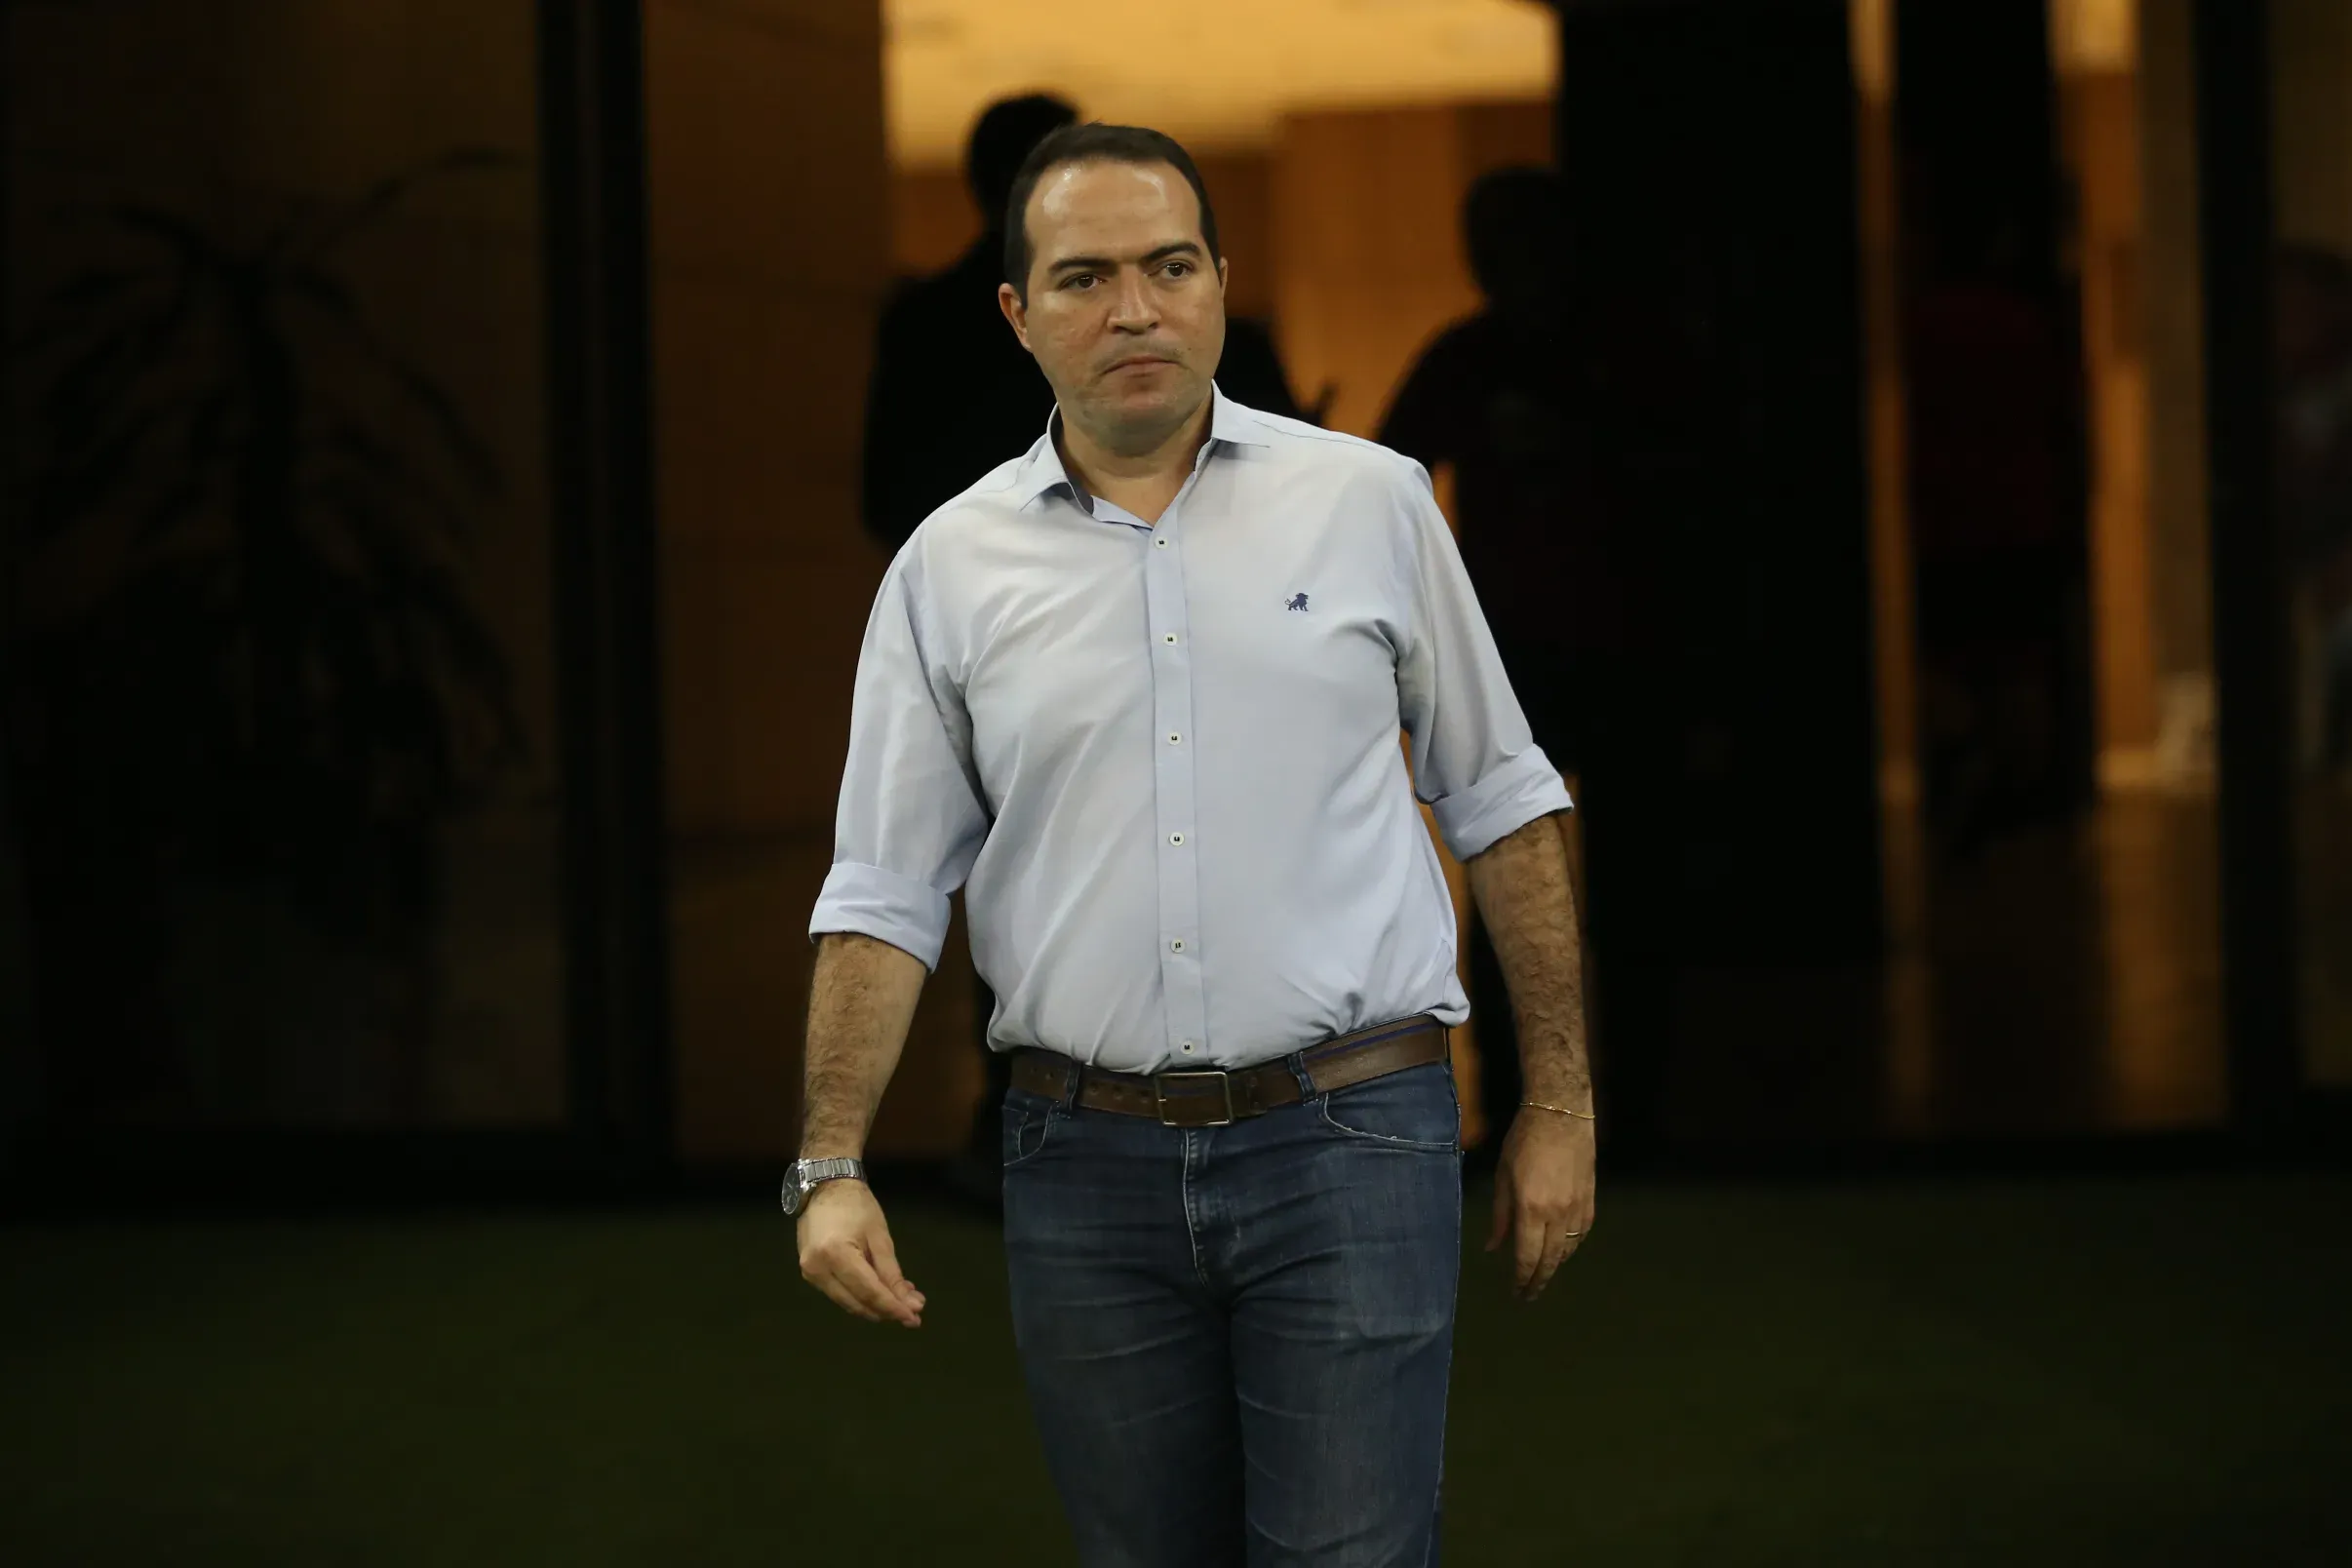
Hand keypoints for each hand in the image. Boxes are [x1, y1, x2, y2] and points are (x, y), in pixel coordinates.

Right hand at [797, 1180, 925, 1327]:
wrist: (825, 1186)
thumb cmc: (857, 1205)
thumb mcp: (880, 1237)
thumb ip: (892, 1273)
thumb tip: (911, 1304)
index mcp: (837, 1255)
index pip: (870, 1293)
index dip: (894, 1308)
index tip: (915, 1318)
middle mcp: (818, 1269)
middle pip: (857, 1303)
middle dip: (886, 1310)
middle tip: (913, 1310)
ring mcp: (810, 1272)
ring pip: (847, 1302)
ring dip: (875, 1306)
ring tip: (901, 1299)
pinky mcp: (809, 1273)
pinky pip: (839, 1293)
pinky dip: (860, 1296)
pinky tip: (879, 1290)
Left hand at [1485, 1107, 1595, 1301]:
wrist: (1561, 1114)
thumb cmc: (1523, 1141)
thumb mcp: (1503, 1177)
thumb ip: (1499, 1215)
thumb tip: (1493, 1248)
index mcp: (1530, 1208)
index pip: (1527, 1257)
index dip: (1521, 1279)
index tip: (1516, 1293)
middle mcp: (1557, 1214)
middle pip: (1550, 1260)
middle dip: (1538, 1281)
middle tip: (1529, 1296)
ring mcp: (1577, 1208)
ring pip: (1568, 1250)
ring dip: (1554, 1265)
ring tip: (1542, 1274)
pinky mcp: (1591, 1200)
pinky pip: (1582, 1234)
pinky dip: (1570, 1247)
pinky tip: (1561, 1250)